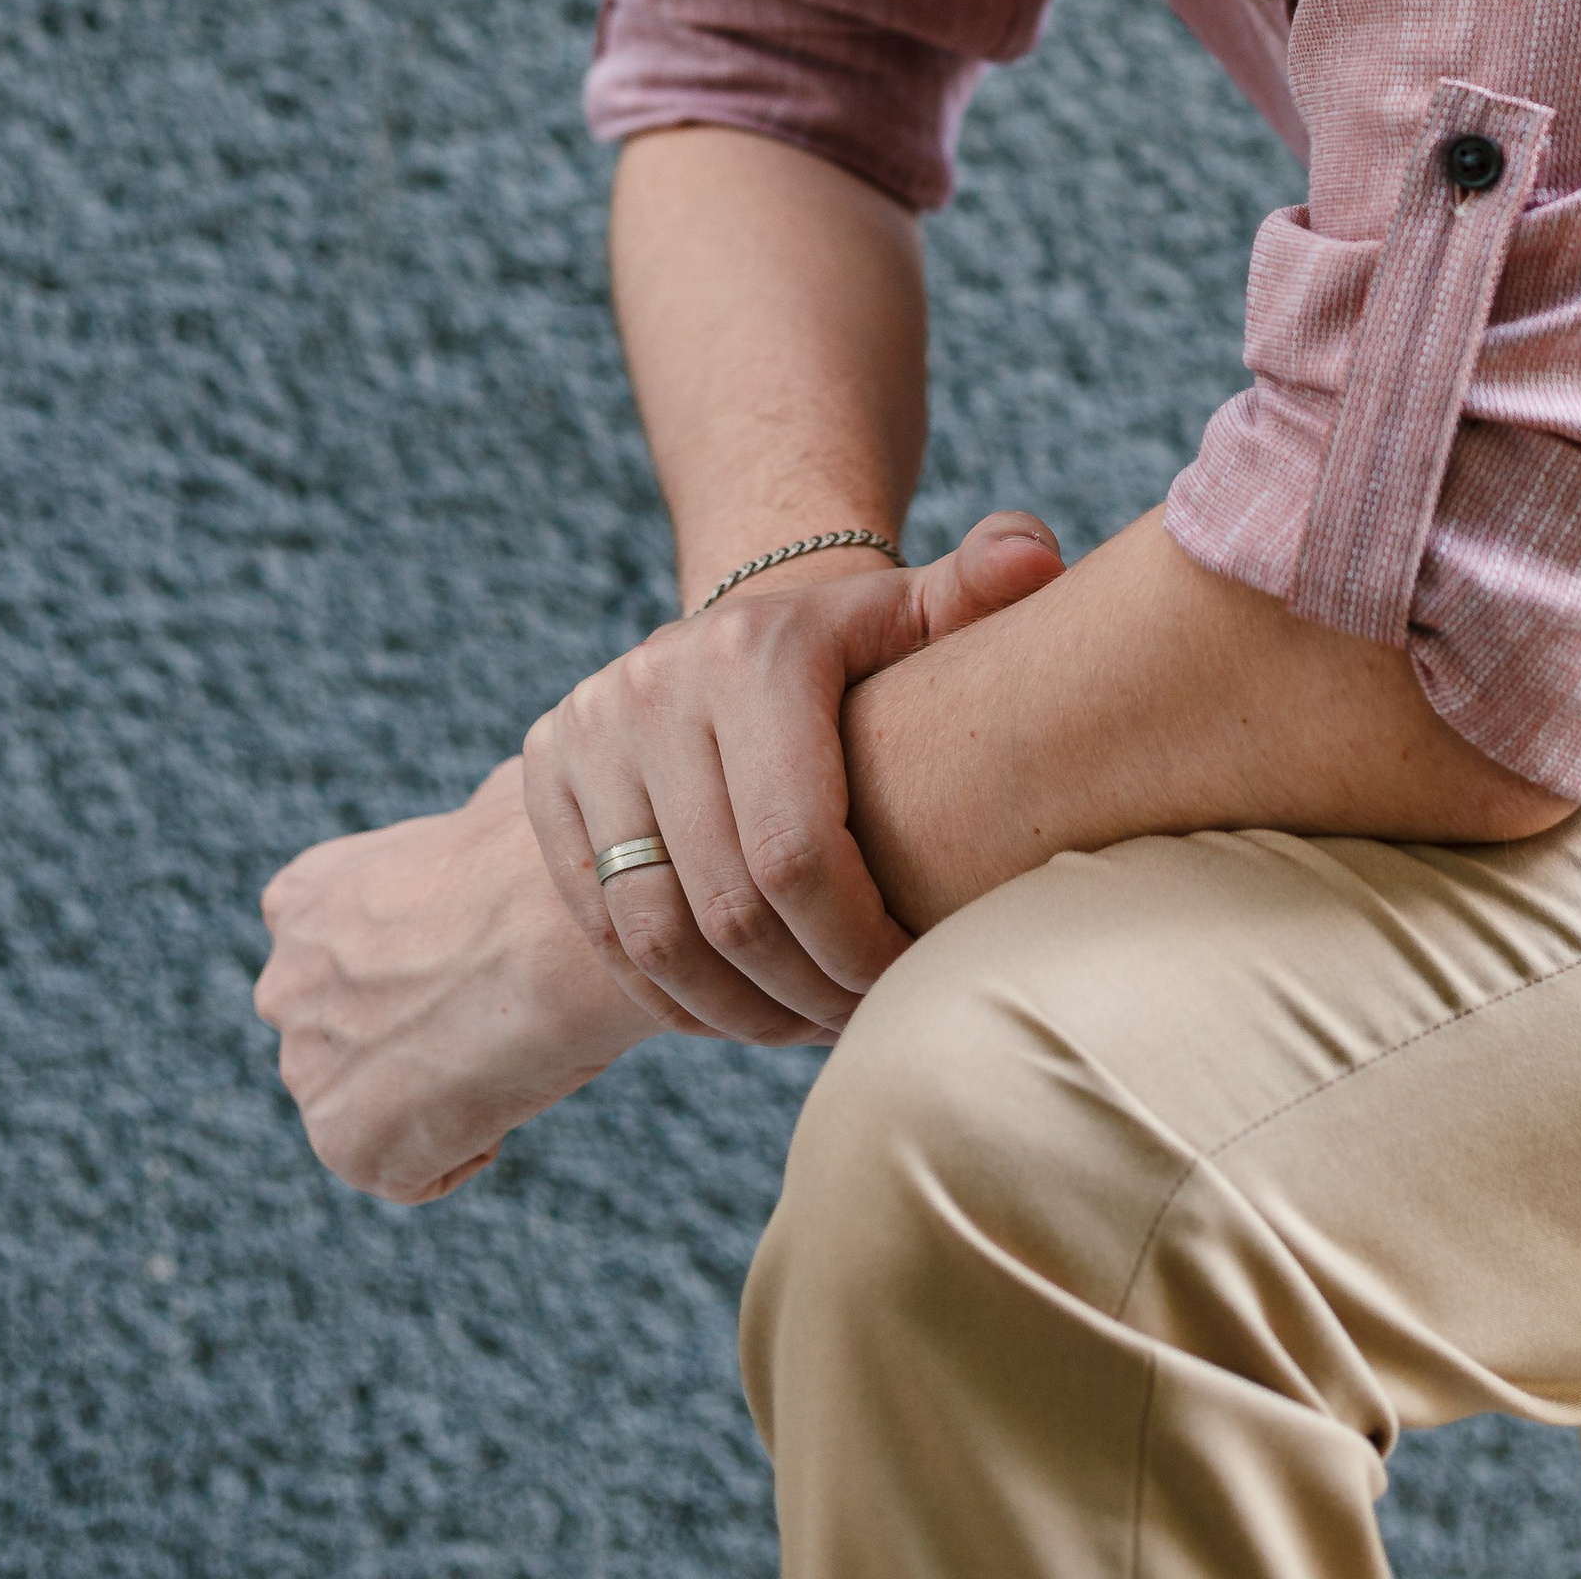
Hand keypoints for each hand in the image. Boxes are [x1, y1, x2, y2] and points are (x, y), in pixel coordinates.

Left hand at [255, 755, 655, 1202]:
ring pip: (365, 1104)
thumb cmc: (542, 855)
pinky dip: (459, 1150)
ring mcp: (307, 1070)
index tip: (458, 960)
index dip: (395, 962)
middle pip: (335, 1033)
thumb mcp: (486, 805)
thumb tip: (504, 808)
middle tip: (489, 1016)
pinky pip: (405, 1169)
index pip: (321, 945)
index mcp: (303, 896)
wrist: (551, 931)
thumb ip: (459, 833)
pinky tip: (505, 1098)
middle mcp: (284, 983)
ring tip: (506, 1054)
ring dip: (426, 1095)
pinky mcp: (344, 1145)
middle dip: (397, 1036)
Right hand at [520, 511, 1063, 1043]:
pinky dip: (669, 995)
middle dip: (806, 988)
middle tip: (863, 1020)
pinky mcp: (543, 781)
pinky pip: (602, 931)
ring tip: (807, 1025)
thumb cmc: (855, 655)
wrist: (735, 635)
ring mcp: (585, 734)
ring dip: (737, 1011)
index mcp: (750, 654)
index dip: (858, 942)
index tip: (911, 980)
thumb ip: (980, 589)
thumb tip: (1037, 556)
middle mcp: (652, 687)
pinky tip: (741, 1010)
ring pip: (654, 936)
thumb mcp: (913, 616)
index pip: (798, 851)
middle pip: (728, 906)